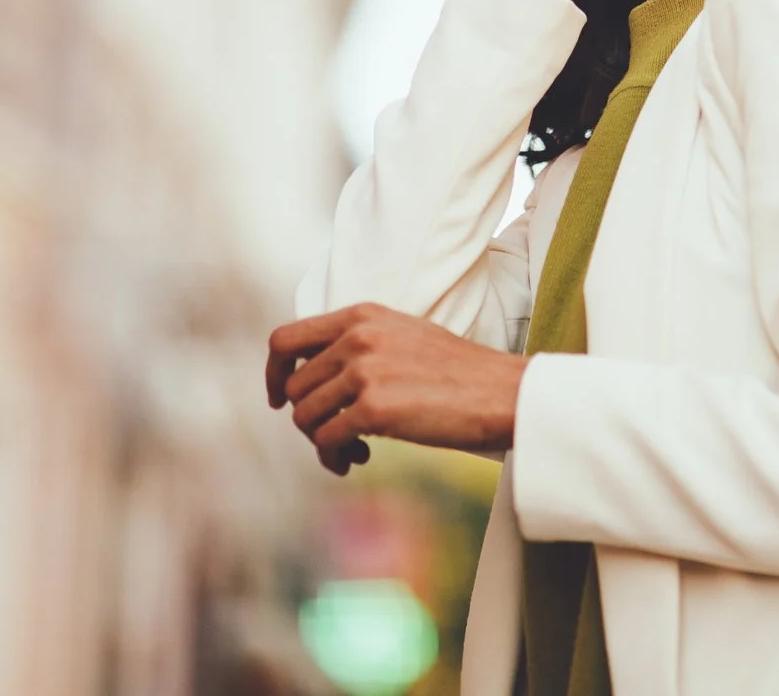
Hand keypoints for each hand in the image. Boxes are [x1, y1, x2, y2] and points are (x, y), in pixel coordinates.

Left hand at [265, 303, 527, 474]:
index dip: (275, 374)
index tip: (281, 399)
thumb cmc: (459, 373)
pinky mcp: (373, 408)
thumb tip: (310, 377)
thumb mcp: (404, 336)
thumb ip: (358, 344)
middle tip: (336, 434)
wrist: (504, 392)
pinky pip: (326, 441)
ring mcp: (364, 371)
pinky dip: (333, 458)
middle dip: (309, 417)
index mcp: (363, 315)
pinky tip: (356, 461)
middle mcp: (358, 337)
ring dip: (321, 441)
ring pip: (304, 416)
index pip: (286, 339)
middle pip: (294, 386)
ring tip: (351, 450)